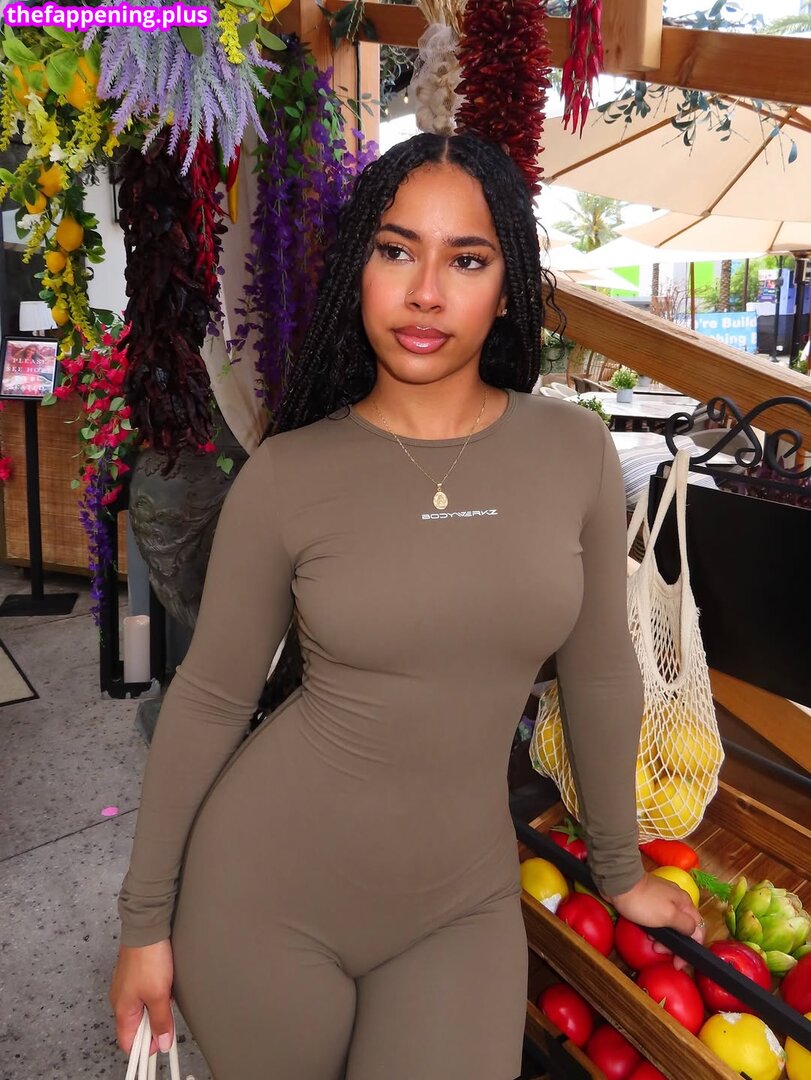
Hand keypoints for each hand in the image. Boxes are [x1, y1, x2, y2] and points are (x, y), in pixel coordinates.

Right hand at [109, 939, 174, 1055]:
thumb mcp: (159, 995)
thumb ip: (160, 1021)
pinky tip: (164, 986)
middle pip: (136, 1026)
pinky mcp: (134, 974)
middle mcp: (120, 999)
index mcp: (122, 1009)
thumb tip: (162, 1043)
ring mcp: (126, 986)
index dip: (145, 1046)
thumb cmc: (148, 958)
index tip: (161, 1043)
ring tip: (166, 997)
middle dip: (152, 1025)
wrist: (147, 928)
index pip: (128, 1042)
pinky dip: (154, 995)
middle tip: (167, 1017)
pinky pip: (143, 993)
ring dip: (155, 1008)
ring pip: (141, 1008)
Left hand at [606, 872, 704, 970]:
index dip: (693, 948)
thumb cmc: (645, 902)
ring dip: (664, 938)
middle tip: (659, 950)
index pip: (698, 929)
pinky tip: (647, 933)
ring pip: (671, 926)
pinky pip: (659, 920)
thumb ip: (686, 924)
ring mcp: (664, 901)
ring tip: (652, 943)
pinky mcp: (651, 902)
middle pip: (684, 929)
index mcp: (685, 903)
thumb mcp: (669, 915)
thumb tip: (695, 931)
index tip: (678, 962)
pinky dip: (656, 930)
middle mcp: (678, 901)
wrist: (619, 885)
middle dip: (675, 944)